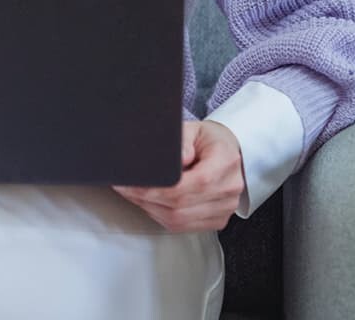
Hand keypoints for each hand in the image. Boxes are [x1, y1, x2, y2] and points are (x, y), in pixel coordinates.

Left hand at [111, 120, 245, 232]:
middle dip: (146, 198)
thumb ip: (182, 141)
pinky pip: (183, 226)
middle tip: (123, 186)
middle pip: (181, 205)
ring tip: (132, 193)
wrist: (231, 153)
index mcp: (225, 163)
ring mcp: (224, 209)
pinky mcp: (216, 221)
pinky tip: (149, 203)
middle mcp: (228, 190)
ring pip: (179, 220)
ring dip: (150, 208)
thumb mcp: (195, 129)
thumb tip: (176, 159)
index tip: (133, 182)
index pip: (191, 184)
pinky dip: (161, 216)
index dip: (158, 187)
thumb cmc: (210, 140)